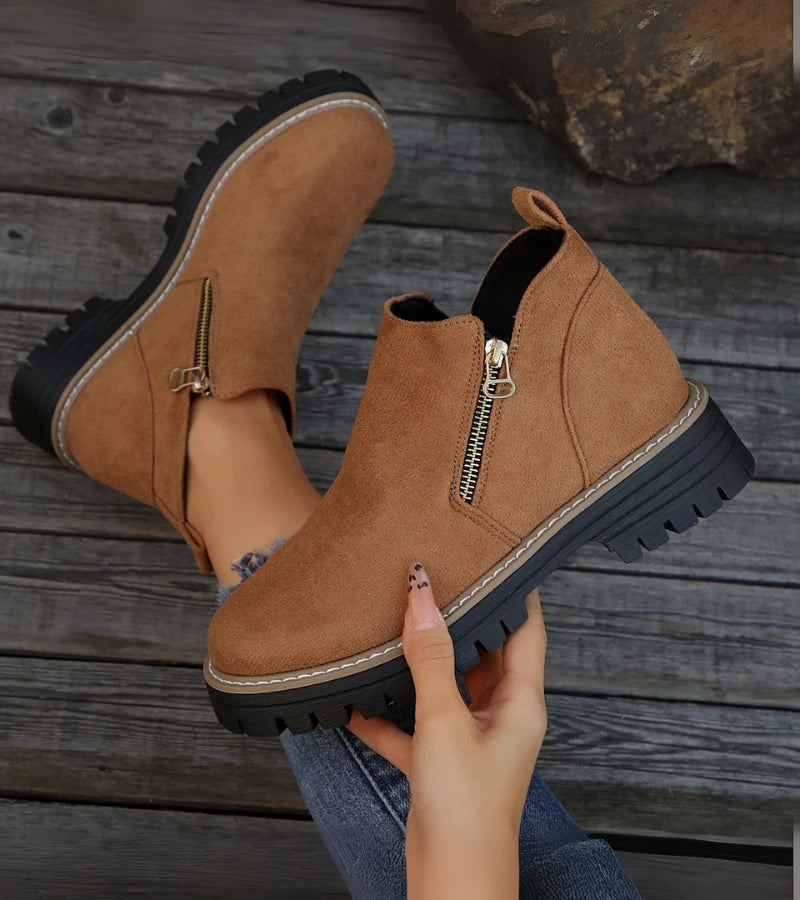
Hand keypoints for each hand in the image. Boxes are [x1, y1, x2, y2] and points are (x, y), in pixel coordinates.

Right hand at [348, 563, 547, 899]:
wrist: (452, 881)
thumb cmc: (466, 806)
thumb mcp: (445, 719)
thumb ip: (431, 656)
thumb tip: (422, 595)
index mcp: (521, 702)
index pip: (526, 629)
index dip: (515, 590)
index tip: (496, 552)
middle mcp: (502, 717)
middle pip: (484, 653)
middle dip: (460, 620)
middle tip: (433, 579)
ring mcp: (472, 740)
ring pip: (447, 687)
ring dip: (421, 664)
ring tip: (396, 625)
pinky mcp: (443, 764)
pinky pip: (416, 726)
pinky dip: (391, 715)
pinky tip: (357, 701)